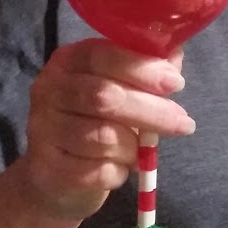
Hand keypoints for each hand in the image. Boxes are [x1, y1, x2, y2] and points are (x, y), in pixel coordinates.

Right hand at [20, 38, 194, 220]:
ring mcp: (43, 129)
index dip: (142, 68)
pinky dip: (119, 172)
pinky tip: (119, 168)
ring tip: (139, 150)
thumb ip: (147, 70)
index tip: (176, 83)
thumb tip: (174, 51)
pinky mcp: (47, 167)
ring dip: (134, 147)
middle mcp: (49, 90)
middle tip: (184, 124)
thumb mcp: (123, 90)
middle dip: (151, 111)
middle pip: (104, 97)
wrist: (60, 175)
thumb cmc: (100, 123)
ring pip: (103, 138)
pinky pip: (97, 171)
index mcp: (69, 61)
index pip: (102, 55)